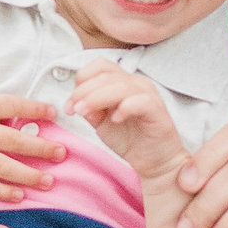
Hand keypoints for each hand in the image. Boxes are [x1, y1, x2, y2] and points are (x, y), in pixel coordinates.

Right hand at [0, 87, 68, 200]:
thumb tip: (16, 116)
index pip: (15, 106)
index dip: (37, 110)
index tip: (54, 114)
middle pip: (17, 141)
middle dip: (43, 148)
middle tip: (63, 154)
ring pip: (6, 167)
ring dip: (31, 175)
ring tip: (50, 181)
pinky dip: (3, 192)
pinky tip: (20, 196)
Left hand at [69, 64, 184, 182]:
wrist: (153, 161)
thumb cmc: (130, 138)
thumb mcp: (101, 123)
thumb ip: (90, 110)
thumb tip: (77, 102)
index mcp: (121, 82)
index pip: (99, 67)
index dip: (80, 81)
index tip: (70, 104)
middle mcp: (136, 83)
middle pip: (106, 75)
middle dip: (84, 91)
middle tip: (74, 109)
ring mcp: (148, 95)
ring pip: (121, 86)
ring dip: (97, 98)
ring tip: (86, 113)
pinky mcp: (157, 110)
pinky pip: (141, 101)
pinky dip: (125, 107)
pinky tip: (115, 119)